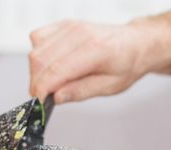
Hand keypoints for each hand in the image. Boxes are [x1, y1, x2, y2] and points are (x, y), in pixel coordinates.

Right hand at [28, 19, 170, 103]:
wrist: (135, 43)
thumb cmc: (126, 64)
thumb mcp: (109, 86)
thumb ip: (81, 91)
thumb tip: (57, 97)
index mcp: (95, 49)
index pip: (56, 70)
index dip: (41, 90)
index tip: (38, 104)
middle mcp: (80, 34)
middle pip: (40, 59)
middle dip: (36, 83)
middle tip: (43, 98)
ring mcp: (70, 26)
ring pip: (36, 49)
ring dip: (36, 71)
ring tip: (50, 83)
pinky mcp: (63, 25)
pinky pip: (38, 38)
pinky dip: (38, 55)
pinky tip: (51, 65)